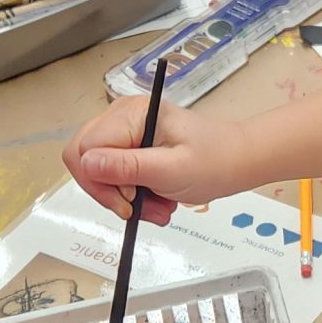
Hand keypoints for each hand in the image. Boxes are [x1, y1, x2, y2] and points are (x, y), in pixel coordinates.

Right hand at [64, 96, 248, 225]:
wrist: (237, 162)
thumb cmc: (215, 161)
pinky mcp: (130, 148)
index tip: (128, 201)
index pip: (84, 150)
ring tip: (157, 208)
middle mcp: (122, 118)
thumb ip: (128, 167)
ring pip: (98, 173)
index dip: (100, 182)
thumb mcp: (171, 170)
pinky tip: (156, 201)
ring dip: (124, 199)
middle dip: (110, 193)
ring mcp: (124, 132)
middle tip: (138, 208)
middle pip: (85, 160)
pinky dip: (132, 196)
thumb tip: (87, 163)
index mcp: (131, 114)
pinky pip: (114, 177)